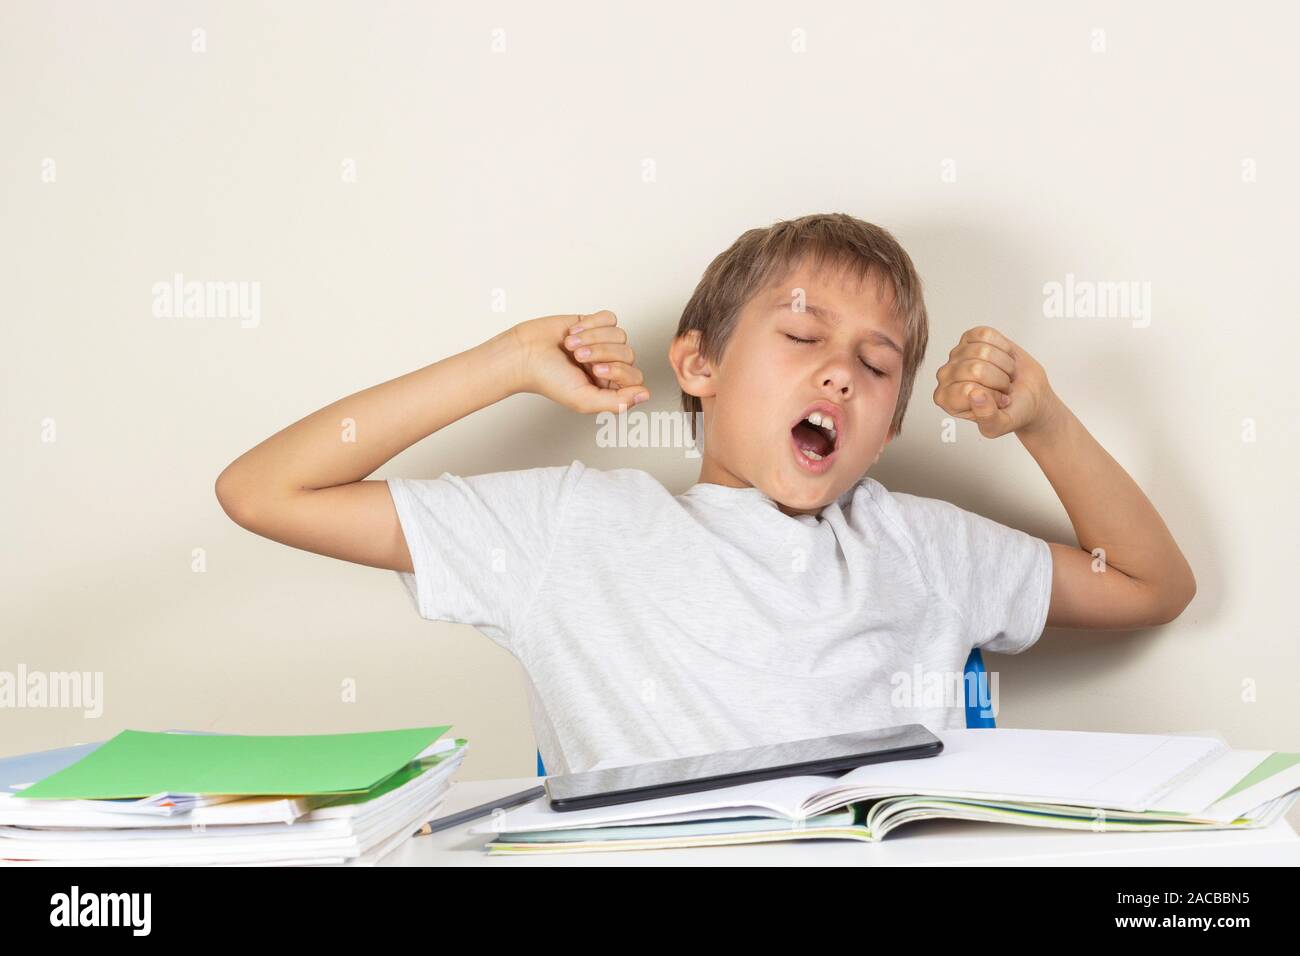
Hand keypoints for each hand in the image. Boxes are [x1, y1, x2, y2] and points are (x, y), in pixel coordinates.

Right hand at [509, 310, 650, 413]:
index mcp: (609, 386)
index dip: (619, 371)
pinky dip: (591, 323)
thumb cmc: (549, 379)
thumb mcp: (584, 400)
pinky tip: (573, 332)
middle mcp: (609, 364)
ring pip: (620, 334)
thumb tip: (645, 395)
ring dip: (593, 338)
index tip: (595, 370)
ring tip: (571, 345)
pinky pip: (609, 318)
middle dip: (601, 352)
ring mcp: (602, 342)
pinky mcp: (593, 323)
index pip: (635, 377)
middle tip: (578, 357)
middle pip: (628, 353)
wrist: (524, 353)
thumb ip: (617, 403)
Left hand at [933, 326, 1059, 438]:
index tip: (1000, 403)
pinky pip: (987, 334)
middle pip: (976, 368)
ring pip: (983, 350)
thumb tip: (975, 395)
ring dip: (1004, 365)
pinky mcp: (970, 338)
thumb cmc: (1010, 411)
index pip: (967, 389)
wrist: (1028, 396)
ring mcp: (956, 355)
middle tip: (1004, 389)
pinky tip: (1003, 359)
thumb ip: (987, 418)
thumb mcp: (1000, 425)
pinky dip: (1004, 347)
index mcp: (945, 399)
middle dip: (1000, 380)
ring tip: (1004, 375)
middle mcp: (945, 376)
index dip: (993, 395)